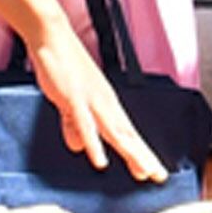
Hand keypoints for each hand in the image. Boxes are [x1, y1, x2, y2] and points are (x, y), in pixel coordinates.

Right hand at [28, 26, 168, 184]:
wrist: (53, 36)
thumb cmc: (62, 64)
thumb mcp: (69, 101)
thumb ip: (72, 125)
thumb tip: (78, 146)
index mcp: (104, 103)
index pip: (125, 132)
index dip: (138, 152)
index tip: (151, 170)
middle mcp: (104, 103)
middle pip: (127, 135)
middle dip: (143, 157)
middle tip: (158, 176)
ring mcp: (92, 100)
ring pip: (115, 132)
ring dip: (130, 153)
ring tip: (143, 171)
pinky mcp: (75, 98)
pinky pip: (86, 125)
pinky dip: (94, 144)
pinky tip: (100, 161)